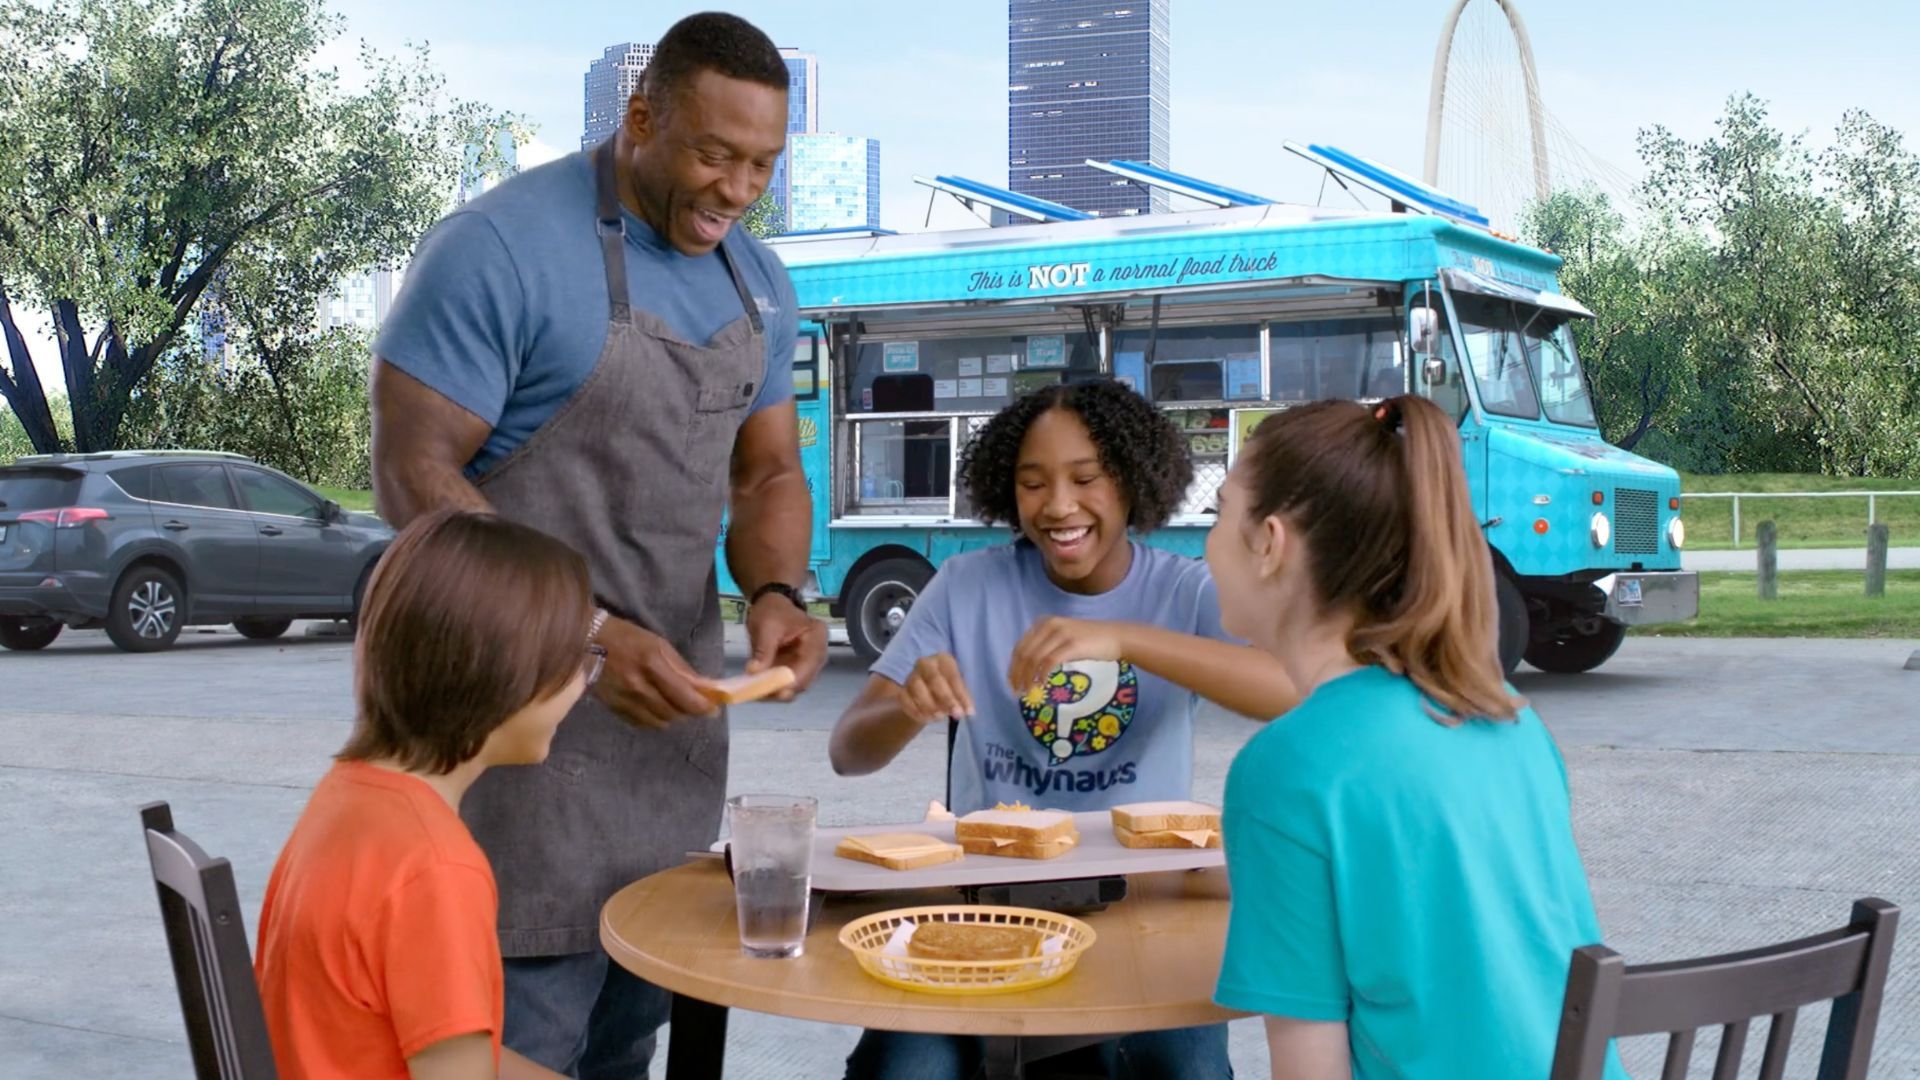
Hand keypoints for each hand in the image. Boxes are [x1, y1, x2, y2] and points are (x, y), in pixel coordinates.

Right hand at [593, 616, 717, 729]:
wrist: (585, 643)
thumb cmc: (626, 638)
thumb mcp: (658, 644)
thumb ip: (681, 668)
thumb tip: (704, 687)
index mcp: (653, 664)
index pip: (685, 697)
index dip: (703, 707)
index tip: (713, 709)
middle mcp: (639, 686)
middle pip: (674, 713)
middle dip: (689, 711)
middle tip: (695, 705)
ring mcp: (625, 701)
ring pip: (660, 722)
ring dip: (672, 716)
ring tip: (673, 704)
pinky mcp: (615, 709)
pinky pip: (642, 723)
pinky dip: (653, 719)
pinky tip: (654, 707)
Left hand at [744, 596, 828, 700]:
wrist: (771, 605)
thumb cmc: (772, 611)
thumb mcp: (765, 627)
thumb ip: (763, 650)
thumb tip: (754, 673)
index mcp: (817, 638)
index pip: (809, 665)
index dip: (793, 681)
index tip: (773, 691)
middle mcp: (818, 655)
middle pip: (804, 680)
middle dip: (782, 690)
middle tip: (759, 695)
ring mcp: (808, 665)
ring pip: (795, 687)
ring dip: (776, 692)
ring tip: (754, 693)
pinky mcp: (796, 671)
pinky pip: (787, 685)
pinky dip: (773, 689)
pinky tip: (757, 689)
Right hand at [900, 653, 974, 724]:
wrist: (927, 693)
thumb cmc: (948, 688)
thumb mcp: (958, 690)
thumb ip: (962, 699)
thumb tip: (967, 712)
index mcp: (943, 660)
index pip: (953, 676)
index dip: (961, 694)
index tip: (968, 712)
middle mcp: (925, 663)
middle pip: (934, 678)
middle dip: (946, 699)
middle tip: (956, 715)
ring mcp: (912, 676)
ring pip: (917, 688)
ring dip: (930, 705)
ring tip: (940, 717)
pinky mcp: (902, 689)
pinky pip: (905, 699)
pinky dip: (916, 711)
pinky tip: (926, 718)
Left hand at [1007, 616, 1126, 693]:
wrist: (1116, 637)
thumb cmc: (1090, 640)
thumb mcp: (1063, 637)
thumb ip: (1046, 645)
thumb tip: (1028, 668)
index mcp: (1044, 623)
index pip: (1020, 647)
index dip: (1013, 666)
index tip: (1012, 682)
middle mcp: (1049, 625)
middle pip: (1024, 653)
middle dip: (1017, 674)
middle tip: (1016, 691)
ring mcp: (1060, 634)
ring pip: (1034, 658)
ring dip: (1028, 678)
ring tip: (1027, 692)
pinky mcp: (1071, 645)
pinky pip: (1049, 662)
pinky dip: (1041, 675)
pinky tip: (1041, 685)